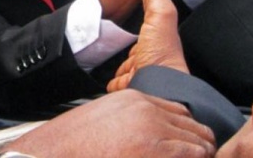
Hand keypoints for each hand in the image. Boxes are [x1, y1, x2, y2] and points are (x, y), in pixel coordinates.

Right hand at [2, 89, 216, 156]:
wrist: (53, 154)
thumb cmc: (71, 145)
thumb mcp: (101, 122)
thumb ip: (126, 124)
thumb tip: (140, 140)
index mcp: (132, 100)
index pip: (176, 110)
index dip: (185, 129)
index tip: (187, 142)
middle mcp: (146, 109)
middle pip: (190, 122)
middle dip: (197, 141)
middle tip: (197, 156)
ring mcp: (152, 129)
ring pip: (197, 139)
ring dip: (199, 152)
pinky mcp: (155, 149)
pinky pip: (191, 154)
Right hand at [107, 0, 186, 92]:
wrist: (158, 93)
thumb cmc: (162, 56)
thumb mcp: (160, 13)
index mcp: (160, 39)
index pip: (147, 26)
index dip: (138, 18)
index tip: (128, 13)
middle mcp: (152, 58)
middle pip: (133, 48)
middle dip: (127, 47)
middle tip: (122, 41)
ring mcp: (141, 76)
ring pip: (123, 67)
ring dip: (119, 66)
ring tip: (120, 64)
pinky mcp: (129, 91)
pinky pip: (116, 84)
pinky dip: (114, 81)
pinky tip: (118, 79)